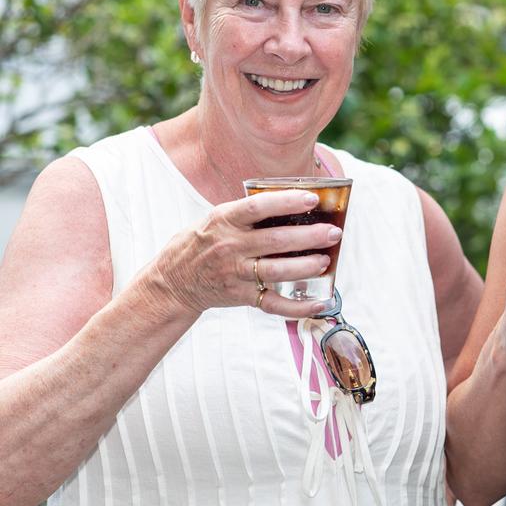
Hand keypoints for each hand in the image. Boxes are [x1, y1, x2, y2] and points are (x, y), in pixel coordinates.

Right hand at [147, 189, 341, 318]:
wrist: (172, 282)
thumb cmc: (201, 243)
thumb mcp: (215, 219)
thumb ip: (246, 213)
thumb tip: (292, 203)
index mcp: (224, 220)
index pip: (257, 207)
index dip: (286, 202)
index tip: (312, 199)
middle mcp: (230, 246)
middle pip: (275, 241)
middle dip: (309, 236)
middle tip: (333, 233)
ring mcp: (235, 274)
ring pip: (277, 272)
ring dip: (305, 267)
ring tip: (325, 261)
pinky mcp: (241, 296)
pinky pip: (274, 304)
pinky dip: (299, 306)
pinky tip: (319, 302)